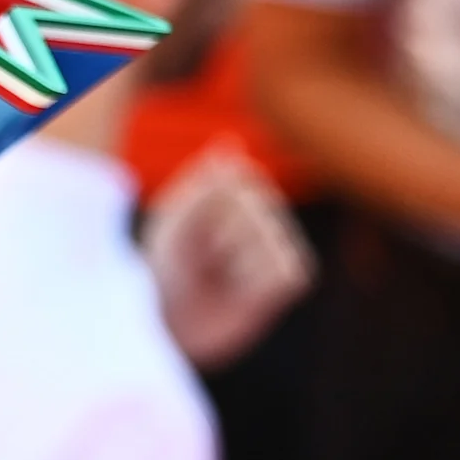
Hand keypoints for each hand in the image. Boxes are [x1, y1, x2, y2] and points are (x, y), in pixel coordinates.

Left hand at [142, 146, 314, 370]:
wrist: (168, 315)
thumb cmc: (165, 262)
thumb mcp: (175, 219)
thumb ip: (203, 183)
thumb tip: (230, 144)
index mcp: (234, 186)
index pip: (240, 176)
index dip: (204, 206)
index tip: (186, 226)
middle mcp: (265, 209)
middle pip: (255, 206)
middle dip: (216, 237)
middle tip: (200, 257)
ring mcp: (283, 241)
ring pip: (269, 239)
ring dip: (233, 264)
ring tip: (218, 275)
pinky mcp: (294, 276)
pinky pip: (287, 271)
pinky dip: (256, 287)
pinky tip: (240, 292)